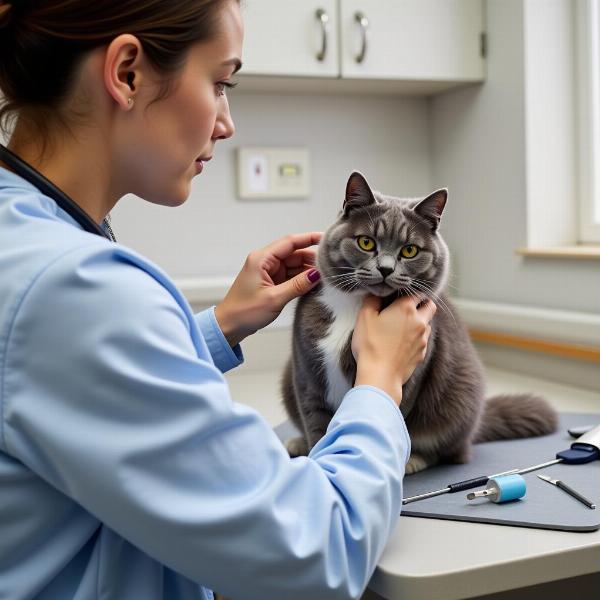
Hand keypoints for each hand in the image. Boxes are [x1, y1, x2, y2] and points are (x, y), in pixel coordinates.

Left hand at [214, 232, 322, 346]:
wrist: (229, 326)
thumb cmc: (244, 312)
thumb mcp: (274, 299)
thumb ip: (297, 285)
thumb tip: (316, 274)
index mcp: (261, 259)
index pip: (290, 242)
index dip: (309, 239)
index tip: (325, 238)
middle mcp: (265, 262)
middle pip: (293, 253)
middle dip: (311, 260)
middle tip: (329, 268)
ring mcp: (268, 272)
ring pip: (293, 265)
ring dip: (307, 271)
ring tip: (323, 278)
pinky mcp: (270, 282)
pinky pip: (290, 276)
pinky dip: (300, 279)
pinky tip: (312, 284)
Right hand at [352, 295, 436, 404]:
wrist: (380, 375)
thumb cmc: (371, 345)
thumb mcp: (364, 317)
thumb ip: (372, 301)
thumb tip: (376, 295)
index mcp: (406, 308)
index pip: (416, 293)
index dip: (408, 293)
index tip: (400, 296)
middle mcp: (419, 321)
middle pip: (430, 306)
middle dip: (422, 304)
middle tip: (408, 308)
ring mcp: (423, 339)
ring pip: (428, 324)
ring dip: (420, 322)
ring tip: (404, 327)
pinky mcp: (422, 353)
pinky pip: (423, 340)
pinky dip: (416, 338)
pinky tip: (403, 343)